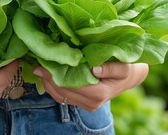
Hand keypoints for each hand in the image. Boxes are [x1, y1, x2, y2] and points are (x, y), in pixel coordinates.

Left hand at [33, 62, 148, 110]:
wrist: (130, 78)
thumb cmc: (127, 68)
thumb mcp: (124, 66)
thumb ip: (111, 68)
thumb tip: (93, 68)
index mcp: (99, 93)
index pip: (71, 85)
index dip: (56, 74)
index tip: (46, 62)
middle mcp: (91, 103)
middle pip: (63, 91)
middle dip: (48, 78)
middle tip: (38, 64)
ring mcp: (86, 105)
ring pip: (60, 96)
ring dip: (48, 83)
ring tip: (39, 69)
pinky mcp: (82, 103)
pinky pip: (63, 98)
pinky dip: (52, 87)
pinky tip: (46, 76)